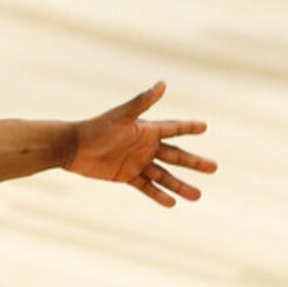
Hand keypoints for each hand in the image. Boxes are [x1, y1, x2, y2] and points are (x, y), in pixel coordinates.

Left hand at [66, 82, 216, 206]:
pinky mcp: (126, 176)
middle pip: (176, 155)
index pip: (174, 128)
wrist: (73, 147)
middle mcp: (145, 146)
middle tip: (214, 168)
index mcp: (147, 130)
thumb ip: (143, 102)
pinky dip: (158, 195)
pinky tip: (172, 203)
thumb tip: (163, 83)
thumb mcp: (122, 116)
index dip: (189, 127)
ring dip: (180, 185)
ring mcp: (137, 162)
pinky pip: (146, 187)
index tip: (205, 126)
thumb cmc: (97, 128)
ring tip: (198, 196)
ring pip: (164, 175)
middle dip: (194, 162)